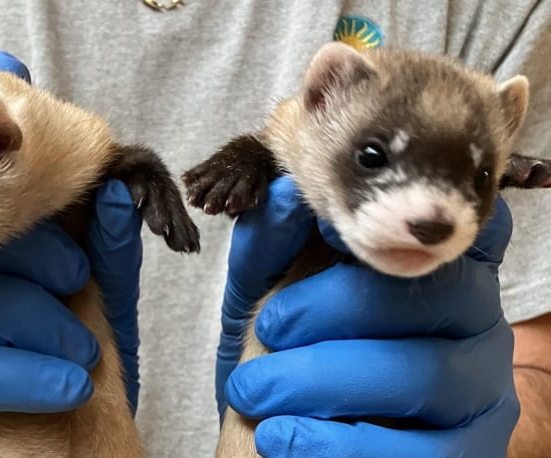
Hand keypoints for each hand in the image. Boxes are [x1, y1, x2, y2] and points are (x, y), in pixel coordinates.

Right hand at [0, 51, 142, 457]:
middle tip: (82, 293)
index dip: (34, 231)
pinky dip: (7, 376)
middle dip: (34, 265)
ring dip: (29, 324)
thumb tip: (121, 194)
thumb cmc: (51, 382)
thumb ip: (106, 261)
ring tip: (85, 360)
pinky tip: (62, 390)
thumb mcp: (97, 318)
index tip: (80, 265)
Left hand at [216, 176, 518, 456]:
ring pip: (424, 375)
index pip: (468, 222)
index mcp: (438, 263)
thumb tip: (284, 194)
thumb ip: (271, 241)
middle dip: (333, 308)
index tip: (326, 230)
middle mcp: (476, 318)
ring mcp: (480, 387)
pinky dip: (337, 445)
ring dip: (322, 380)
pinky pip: (423, 453)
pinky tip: (281, 436)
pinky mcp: (469, 450)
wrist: (276, 422)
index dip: (403, 221)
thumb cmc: (282, 342)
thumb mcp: (262, 286)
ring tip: (256, 390)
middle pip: (432, 296)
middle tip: (268, 327)